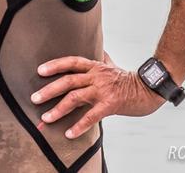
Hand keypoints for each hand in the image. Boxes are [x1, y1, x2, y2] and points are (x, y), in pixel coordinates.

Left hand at [32, 52, 164, 138]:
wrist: (150, 90)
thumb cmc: (128, 80)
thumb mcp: (112, 65)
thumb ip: (102, 59)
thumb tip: (98, 49)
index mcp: (95, 66)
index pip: (71, 62)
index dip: (55, 65)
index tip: (39, 71)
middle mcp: (96, 76)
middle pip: (68, 80)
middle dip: (49, 90)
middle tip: (34, 99)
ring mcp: (103, 90)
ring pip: (75, 97)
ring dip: (58, 109)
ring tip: (46, 118)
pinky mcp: (110, 104)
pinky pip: (91, 116)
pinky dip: (79, 126)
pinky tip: (69, 133)